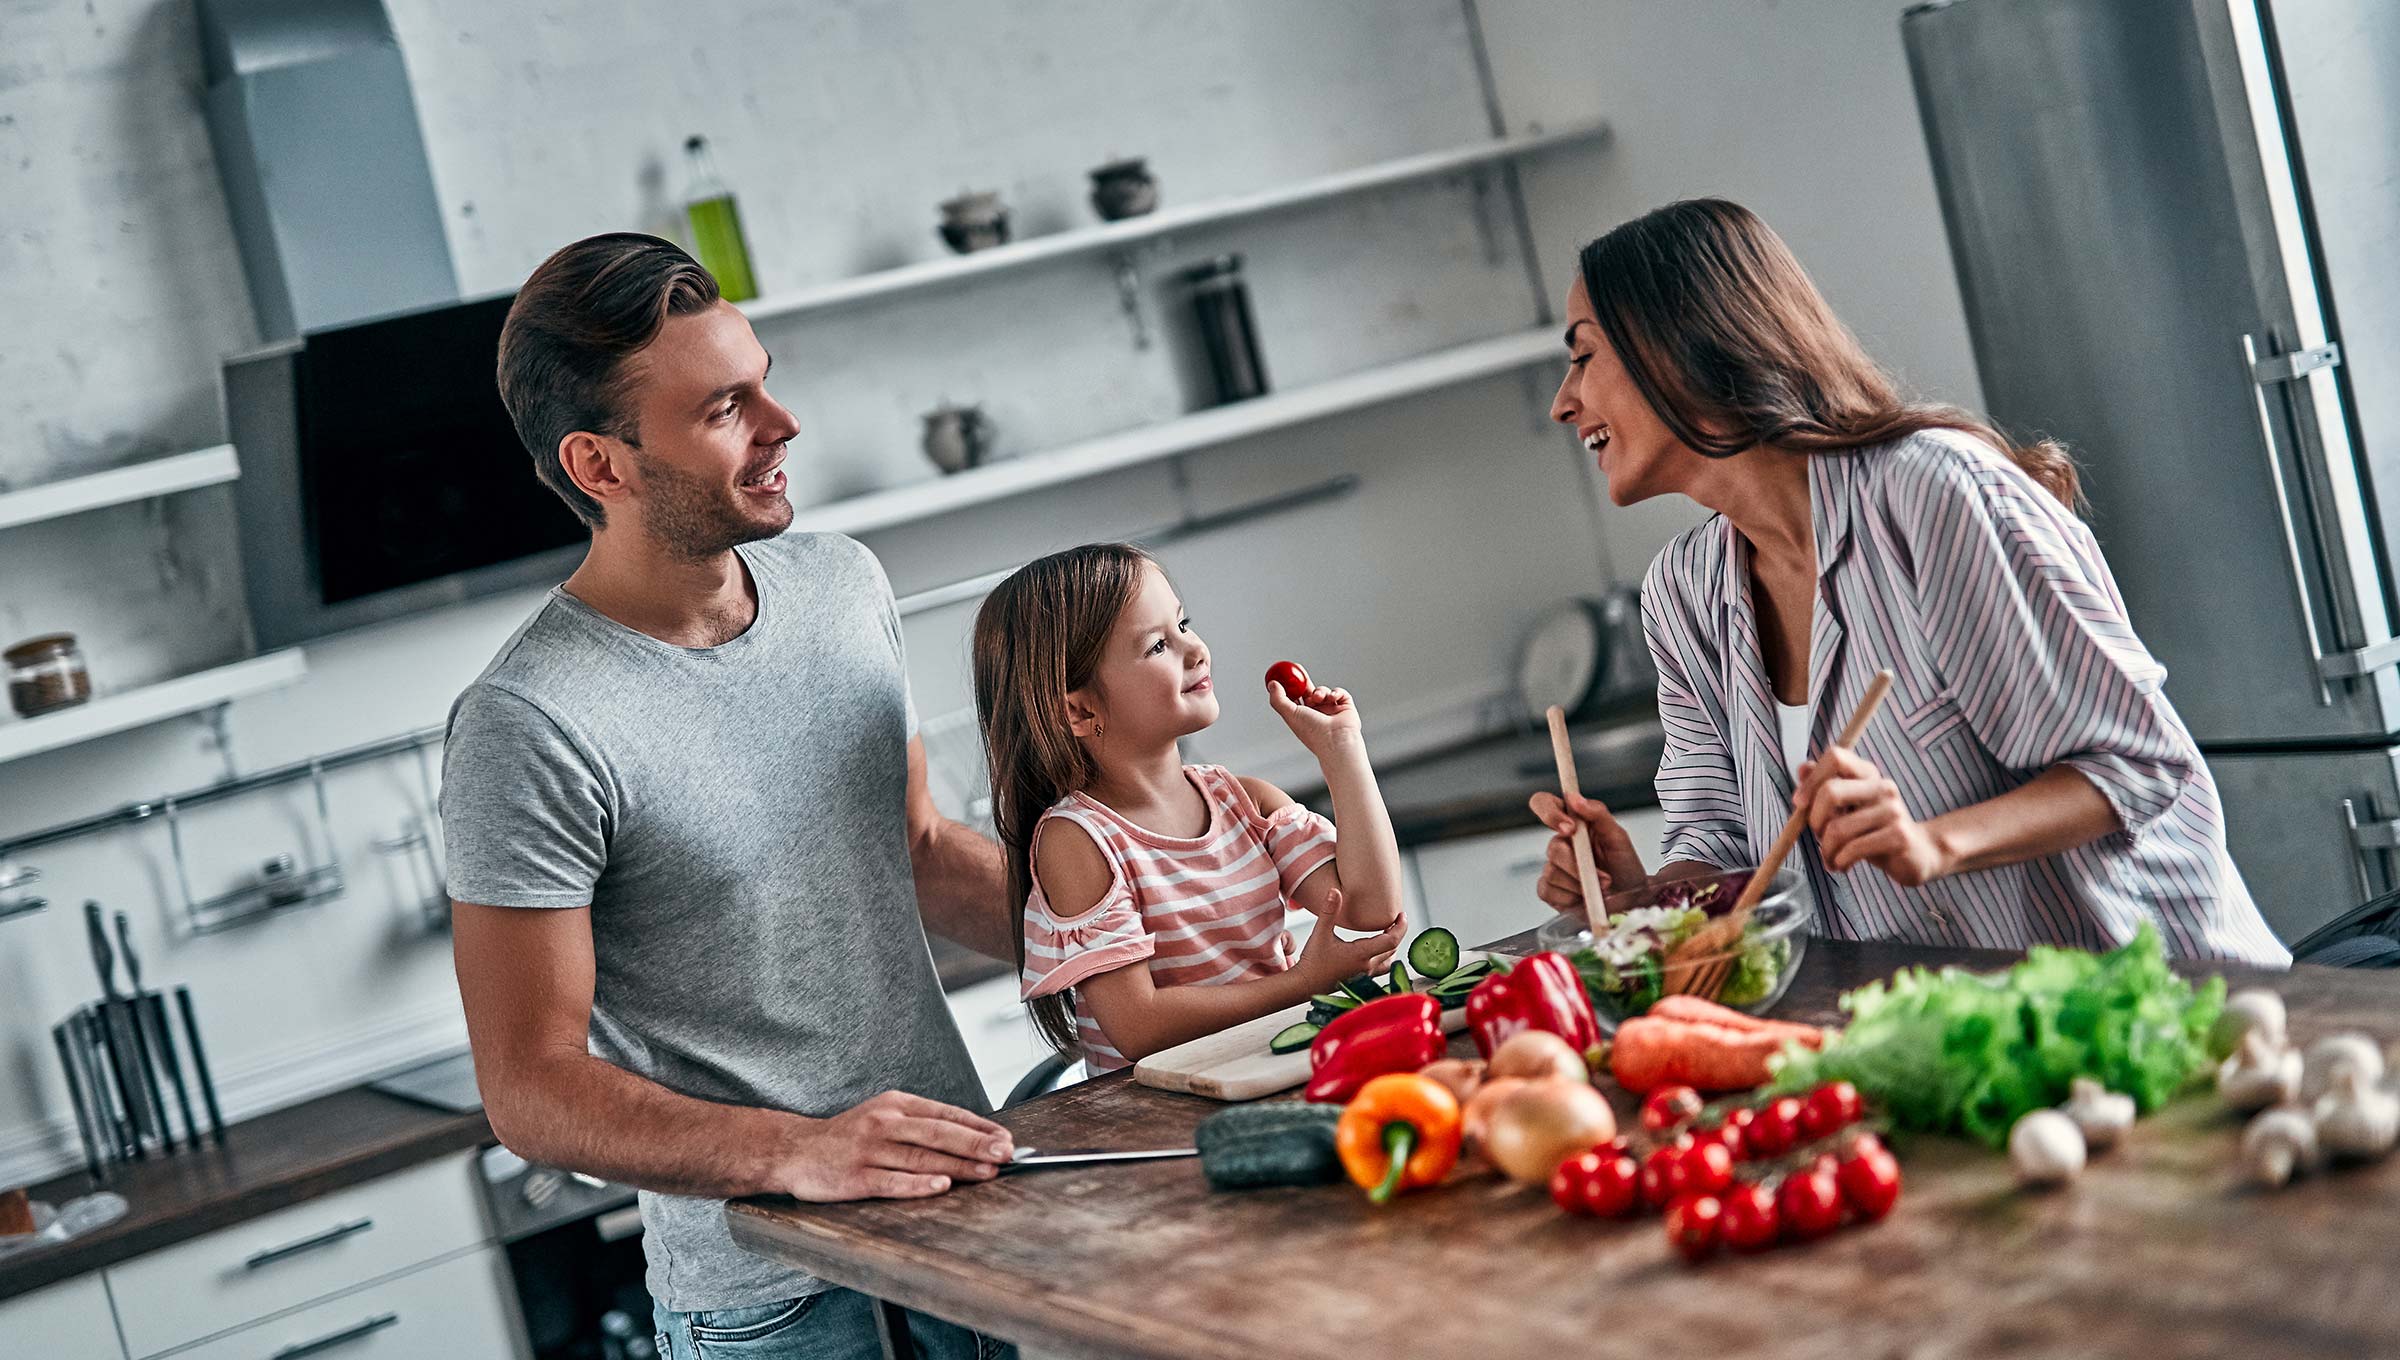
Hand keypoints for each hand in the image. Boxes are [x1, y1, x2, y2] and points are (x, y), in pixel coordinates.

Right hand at [776, 1090, 1014, 1200]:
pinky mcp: (855, 1178)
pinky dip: (918, 1183)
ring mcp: (869, 1150)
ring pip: (921, 1156)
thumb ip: (920, 1124)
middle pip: (938, 1133)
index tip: (1005, 1138)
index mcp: (896, 1105)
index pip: (946, 1114)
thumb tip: (971, 1138)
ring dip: (958, 1164)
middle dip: (977, 1143)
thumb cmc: (848, 1137)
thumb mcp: (884, 1116)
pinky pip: (892, 1181)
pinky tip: (941, 1185)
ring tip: (987, 1171)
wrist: (795, 1150)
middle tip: (1006, 1153)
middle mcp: (884, 1123)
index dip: (979, 1127)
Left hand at [1267, 679, 1361, 759]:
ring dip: (1320, 691)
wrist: (1336, 740)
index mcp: (1302, 718)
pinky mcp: (1345, 707)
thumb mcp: (1290, 714)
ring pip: (1323, 691)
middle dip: (1303, 680)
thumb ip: (1278, 699)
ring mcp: (1331, 710)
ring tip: (1319, 698)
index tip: (1284, 676)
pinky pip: (1339, 692)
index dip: (1289, 687)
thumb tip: (1272, 684)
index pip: (1294, 699)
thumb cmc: (1314, 733)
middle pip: (1308, 692)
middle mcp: (1316, 714)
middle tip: (1298, 670)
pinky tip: (1332, 699)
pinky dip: (1335, 692)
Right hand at [1296, 893, 1405, 988]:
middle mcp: (1366, 966)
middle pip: (1393, 949)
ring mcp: (1364, 975)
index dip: (1401, 927)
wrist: (1304, 985)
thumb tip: (1334, 891)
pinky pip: (1379, 969)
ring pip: (1388, 961)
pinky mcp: (1358, 980)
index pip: (1392, 940)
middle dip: (1397, 933)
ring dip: (1391, 947)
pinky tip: (1374, 951)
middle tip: (1396, 920)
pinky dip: (1383, 958)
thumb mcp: (1320, 933)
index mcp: (1361, 954)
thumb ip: (1329, 911)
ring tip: (1387, 934)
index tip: (1402, 915)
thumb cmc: (1312, 961)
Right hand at [1527, 790, 1647, 912]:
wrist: (1631, 900)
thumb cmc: (1625, 867)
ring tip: (1601, 887)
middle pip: (1552, 847)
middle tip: (1603, 876)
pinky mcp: (1549, 890)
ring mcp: (1553, 866)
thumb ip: (1598, 814)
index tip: (1570, 828)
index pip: (1545, 804)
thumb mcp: (1618, 837)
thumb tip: (1575, 798)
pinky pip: (1547, 890)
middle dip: (1579, 864)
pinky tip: (1584, 897)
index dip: (1549, 812)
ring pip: (1552, 871)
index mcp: (1573, 823)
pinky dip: (1570, 896)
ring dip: (1581, 883)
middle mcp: (1560, 843)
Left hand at [1796, 747, 1951, 886]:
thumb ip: (1824, 788)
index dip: (1812, 779)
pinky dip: (1839, 861)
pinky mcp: (1898, 836)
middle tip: (1818, 836)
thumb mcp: (1847, 808)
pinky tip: (1842, 865)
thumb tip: (1802, 768)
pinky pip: (1853, 849)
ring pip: (1838, 829)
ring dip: (1826, 850)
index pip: (1836, 757)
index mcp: (1868, 774)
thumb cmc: (1874, 830)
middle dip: (1814, 820)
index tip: (1800, 803)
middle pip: (1831, 791)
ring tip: (1830, 858)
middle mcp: (1882, 787)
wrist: (1918, 853)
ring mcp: (1893, 811)